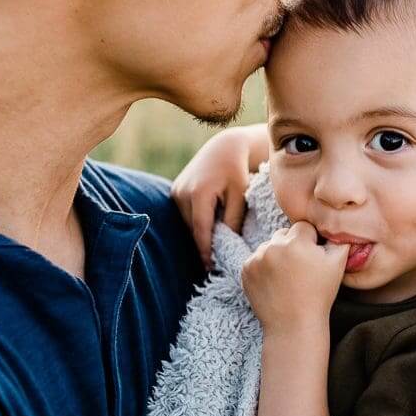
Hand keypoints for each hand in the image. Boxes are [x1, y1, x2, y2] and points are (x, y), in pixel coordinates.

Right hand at [171, 124, 267, 266]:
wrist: (225, 147)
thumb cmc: (237, 171)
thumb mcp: (241, 195)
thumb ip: (234, 220)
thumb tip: (228, 242)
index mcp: (199, 193)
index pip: (201, 230)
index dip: (205, 250)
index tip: (210, 268)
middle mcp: (182, 192)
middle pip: (193, 228)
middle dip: (203, 244)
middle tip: (215, 263)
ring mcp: (176, 191)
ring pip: (189, 222)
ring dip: (200, 233)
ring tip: (215, 247)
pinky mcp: (175, 190)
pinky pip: (186, 214)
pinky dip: (197, 222)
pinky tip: (210, 229)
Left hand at [242, 222, 348, 332]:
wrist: (293, 325)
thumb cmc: (319, 295)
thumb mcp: (337, 265)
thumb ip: (340, 240)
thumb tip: (338, 228)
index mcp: (296, 241)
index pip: (304, 227)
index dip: (311, 241)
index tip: (313, 259)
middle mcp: (273, 246)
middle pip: (284, 234)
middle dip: (292, 245)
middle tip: (301, 268)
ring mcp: (256, 258)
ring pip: (269, 245)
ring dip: (277, 255)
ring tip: (287, 277)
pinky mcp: (245, 270)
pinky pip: (256, 259)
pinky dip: (264, 267)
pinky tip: (275, 282)